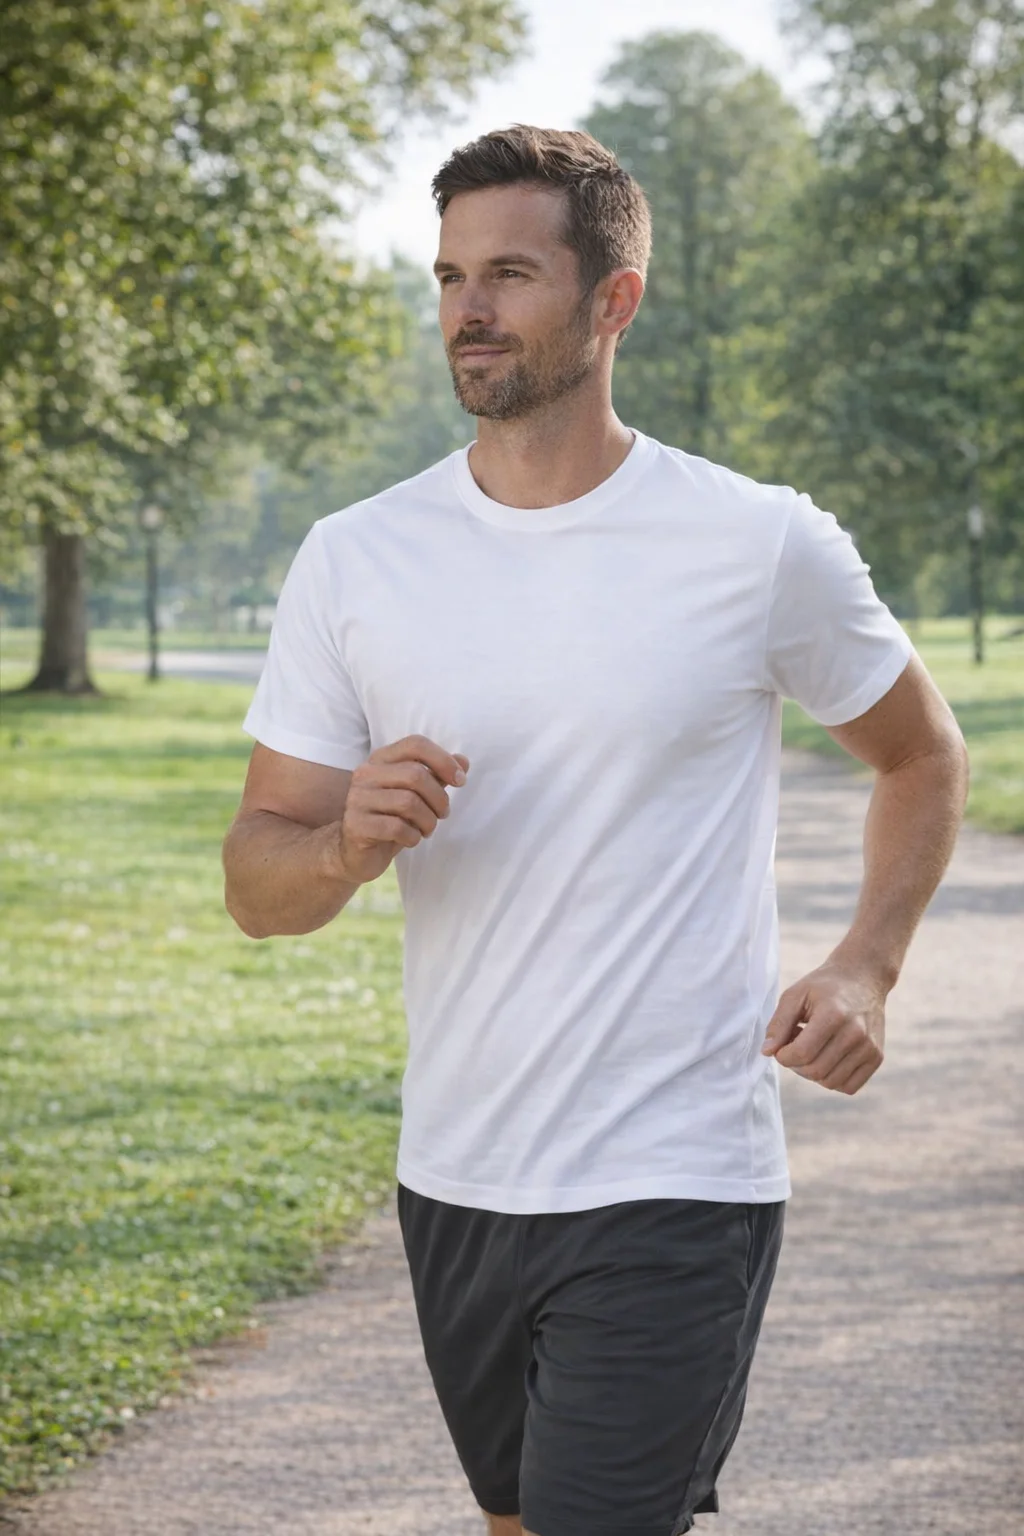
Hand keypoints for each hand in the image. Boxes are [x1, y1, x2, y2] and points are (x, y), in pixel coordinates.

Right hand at [333, 734, 469, 885]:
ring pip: (408, 802)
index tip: (460, 781)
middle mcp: (366, 774)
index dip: (443, 760)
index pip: (416, 744)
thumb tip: (463, 761)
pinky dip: (413, 836)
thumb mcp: (416, 794)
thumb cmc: (390, 818)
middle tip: (442, 814)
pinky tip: (411, 839)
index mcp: (381, 759)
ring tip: (427, 829)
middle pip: (416, 775)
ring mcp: (357, 799)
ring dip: (428, 821)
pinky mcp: (355, 825)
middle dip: (439, 798)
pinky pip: (396, 828)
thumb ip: (437, 775)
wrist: (354, 852)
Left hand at [761, 960, 886, 1095]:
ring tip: (812, 1049)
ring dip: (813, 1072)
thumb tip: (767, 1052)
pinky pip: (849, 1086)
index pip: (802, 1053)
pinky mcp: (877, 1057)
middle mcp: (856, 1033)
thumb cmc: (824, 986)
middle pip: (815, 1070)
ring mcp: (869, 1047)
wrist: (862, 978)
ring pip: (830, 1082)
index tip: (780, 1047)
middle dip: (796, 1064)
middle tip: (795, 1045)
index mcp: (833, 1015)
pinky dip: (832, 1079)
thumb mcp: (795, 995)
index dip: (783, 1056)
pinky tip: (827, 1058)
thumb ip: (778, 1024)